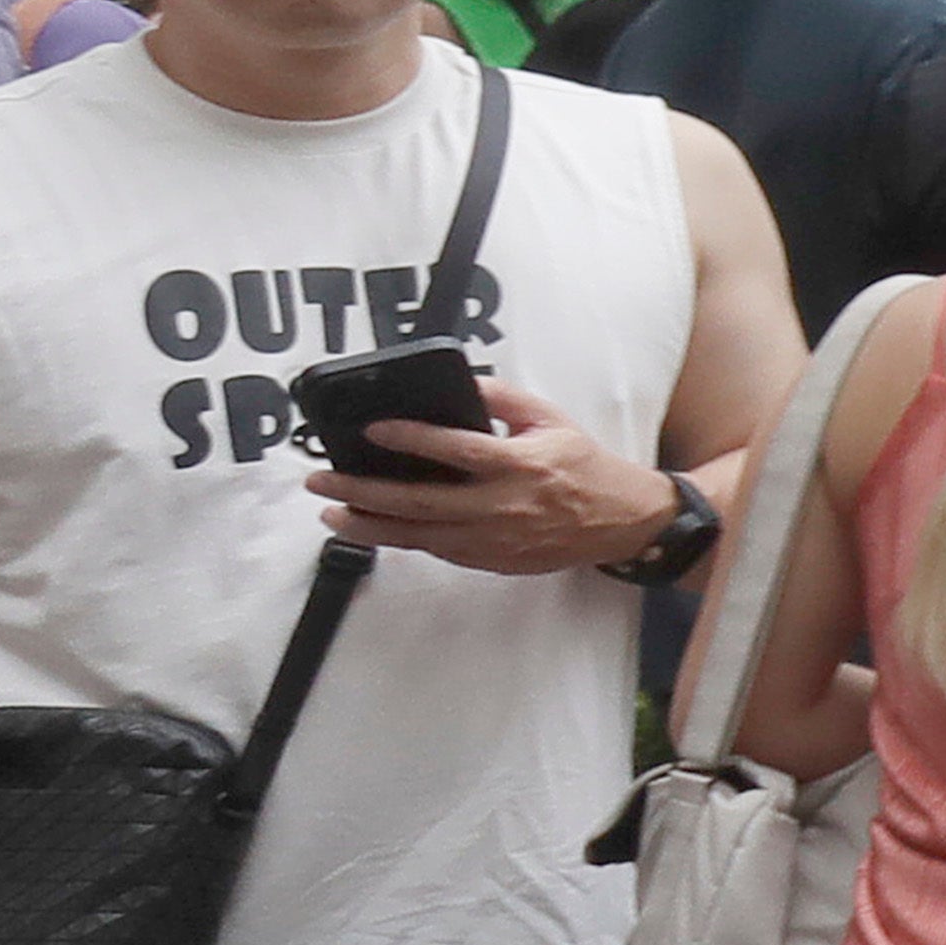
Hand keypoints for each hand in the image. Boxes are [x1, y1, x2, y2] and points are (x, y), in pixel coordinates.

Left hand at [307, 380, 677, 578]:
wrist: (623, 520)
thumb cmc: (585, 465)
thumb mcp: (551, 419)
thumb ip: (503, 398)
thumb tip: (459, 383)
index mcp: (520, 464)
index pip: (456, 449)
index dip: (410, 438)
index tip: (371, 429)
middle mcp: (503, 506)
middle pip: (420, 501)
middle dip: (363, 490)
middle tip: (322, 478)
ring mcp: (496, 539)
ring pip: (419, 536)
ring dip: (369, 525)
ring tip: (331, 511)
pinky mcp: (494, 561)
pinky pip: (438, 550)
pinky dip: (403, 538)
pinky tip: (376, 525)